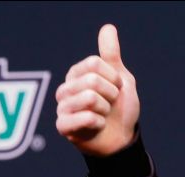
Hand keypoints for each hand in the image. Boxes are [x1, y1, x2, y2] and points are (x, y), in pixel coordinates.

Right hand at [56, 24, 139, 155]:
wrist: (122, 140)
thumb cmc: (120, 110)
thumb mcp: (121, 79)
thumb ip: (111, 55)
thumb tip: (108, 28)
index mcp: (77, 74)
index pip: (96, 64)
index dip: (114, 78)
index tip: (116, 89)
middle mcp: (65, 88)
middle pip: (93, 80)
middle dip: (111, 95)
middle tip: (110, 105)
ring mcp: (62, 107)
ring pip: (90, 98)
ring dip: (106, 110)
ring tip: (102, 116)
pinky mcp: (63, 126)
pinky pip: (86, 117)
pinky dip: (99, 124)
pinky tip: (97, 128)